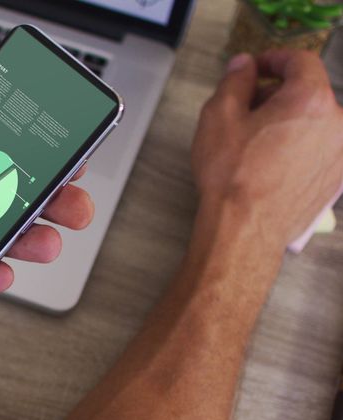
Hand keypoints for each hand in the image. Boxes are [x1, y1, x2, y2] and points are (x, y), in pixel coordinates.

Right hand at [192, 50, 342, 246]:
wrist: (246, 228)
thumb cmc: (233, 175)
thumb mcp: (219, 116)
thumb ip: (235, 81)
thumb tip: (244, 65)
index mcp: (311, 99)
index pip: (301, 61)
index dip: (275, 59)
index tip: (256, 68)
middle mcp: (336, 122)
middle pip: (309, 92)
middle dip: (277, 94)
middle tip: (245, 108)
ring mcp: (340, 152)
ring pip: (314, 121)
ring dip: (288, 121)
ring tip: (254, 140)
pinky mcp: (336, 177)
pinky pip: (318, 148)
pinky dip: (297, 146)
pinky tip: (269, 162)